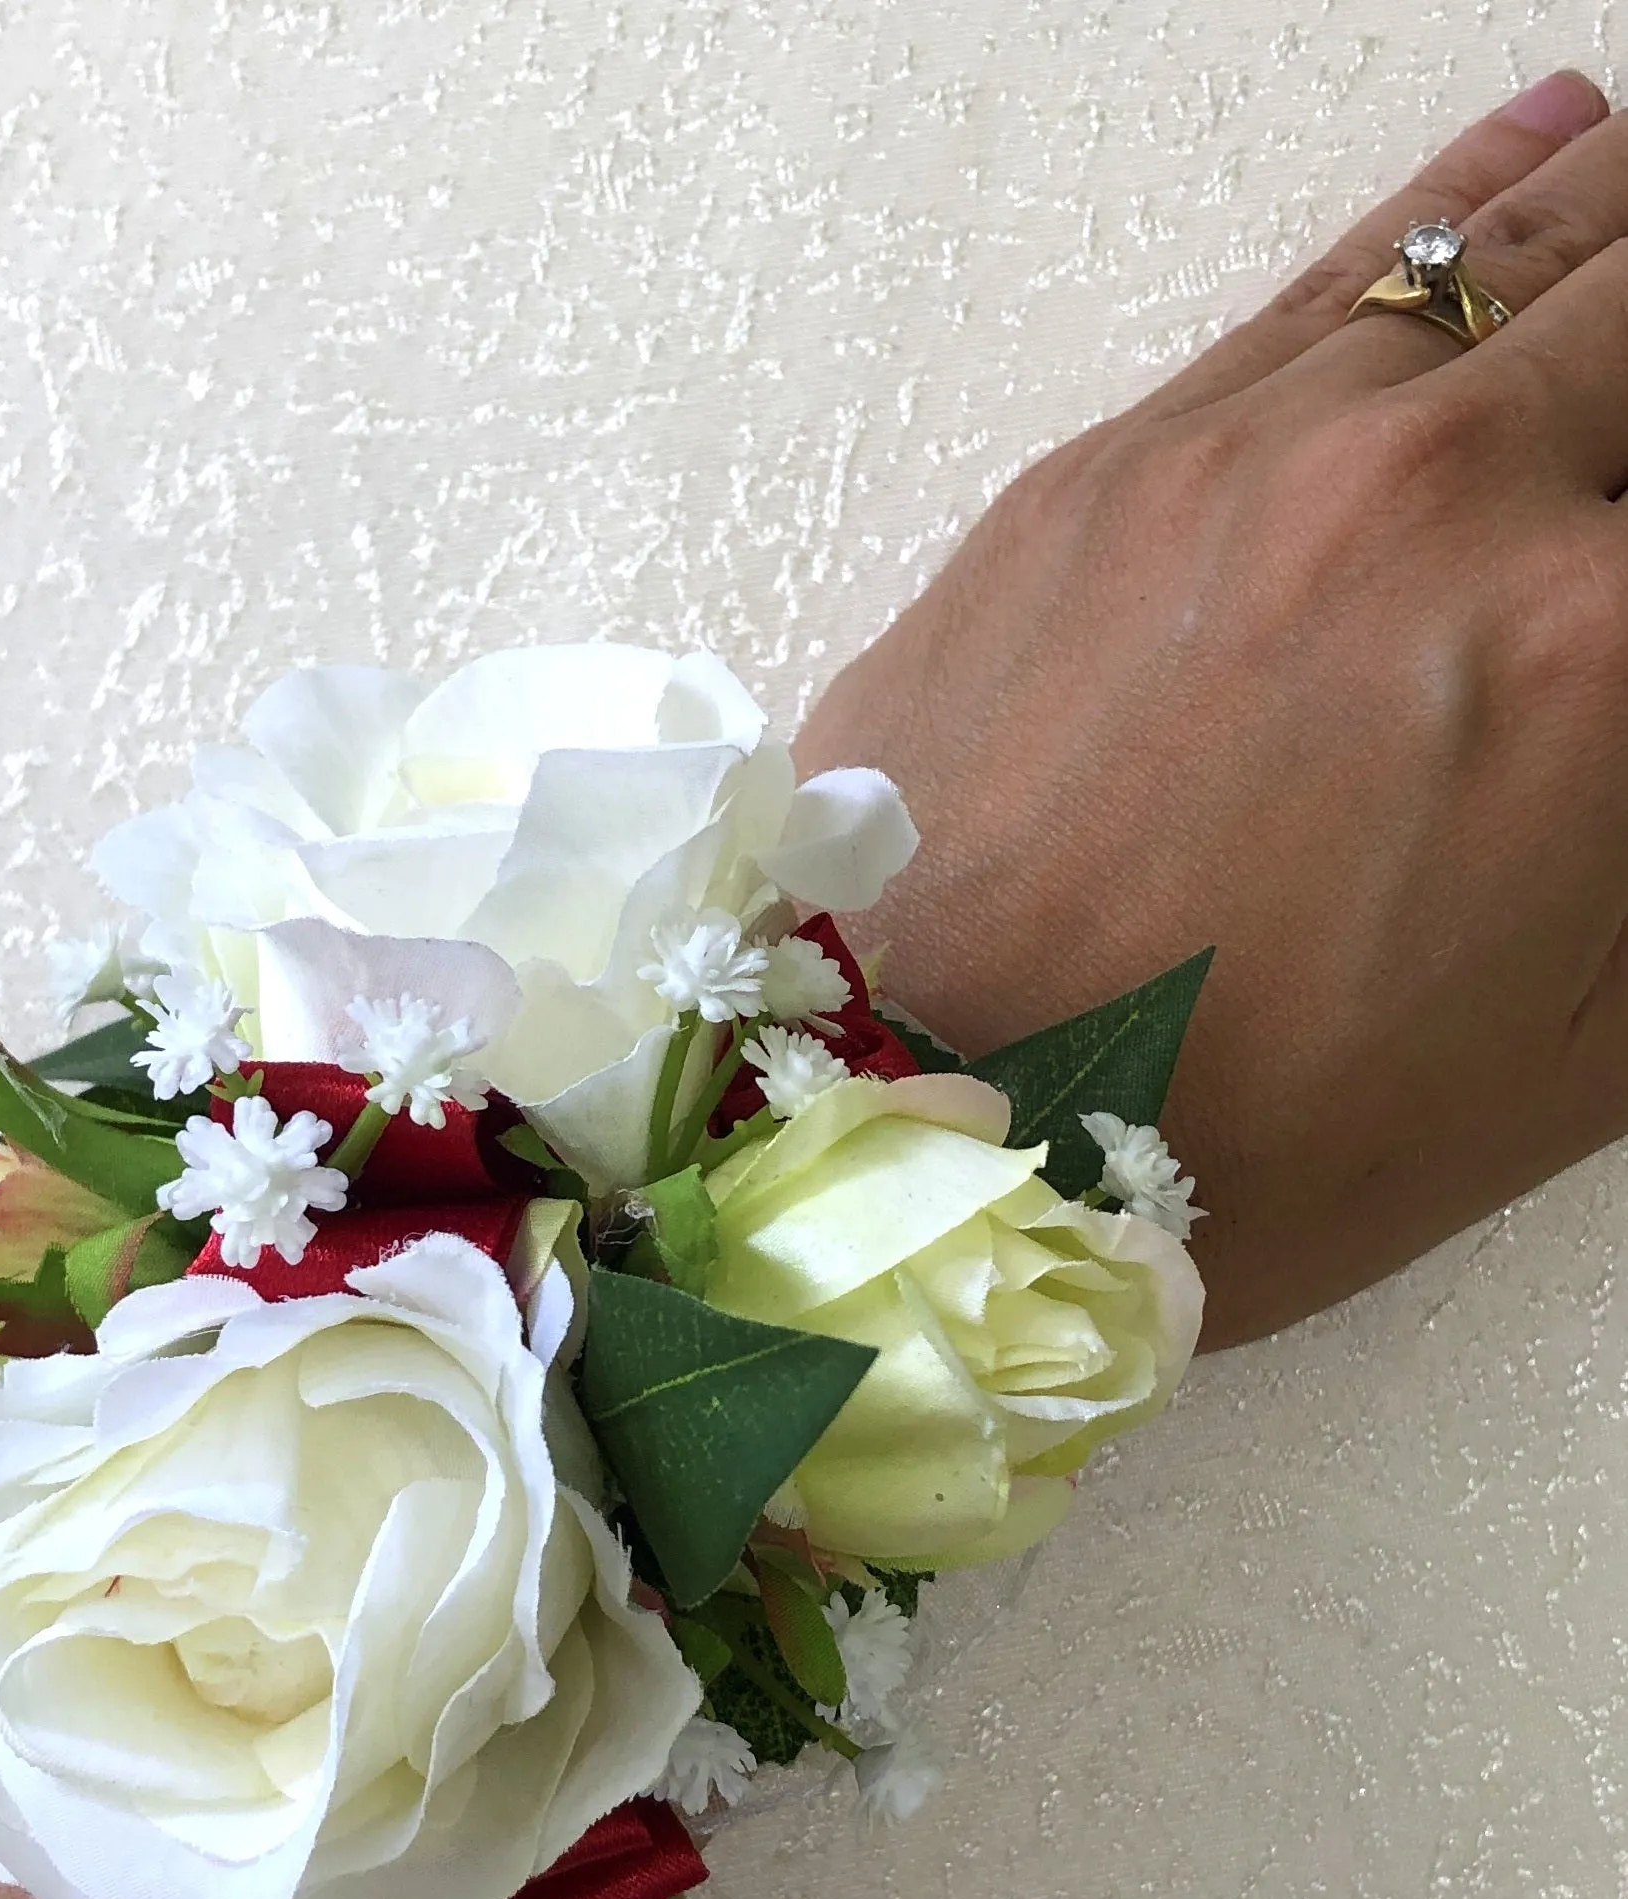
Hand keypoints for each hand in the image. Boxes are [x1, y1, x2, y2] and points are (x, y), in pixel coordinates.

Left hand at [797, 70, 1627, 1348]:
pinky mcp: (1108, 463)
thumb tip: (1617, 695)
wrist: (936, 1134)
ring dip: (1605, 230)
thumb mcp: (1586, 1034)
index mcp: (1603, 647)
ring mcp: (1261, 453)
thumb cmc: (1263, 1140)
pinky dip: (1461, 214)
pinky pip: (1334, 282)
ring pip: (1503, 251)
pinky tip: (1536, 160)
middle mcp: (1449, 494)